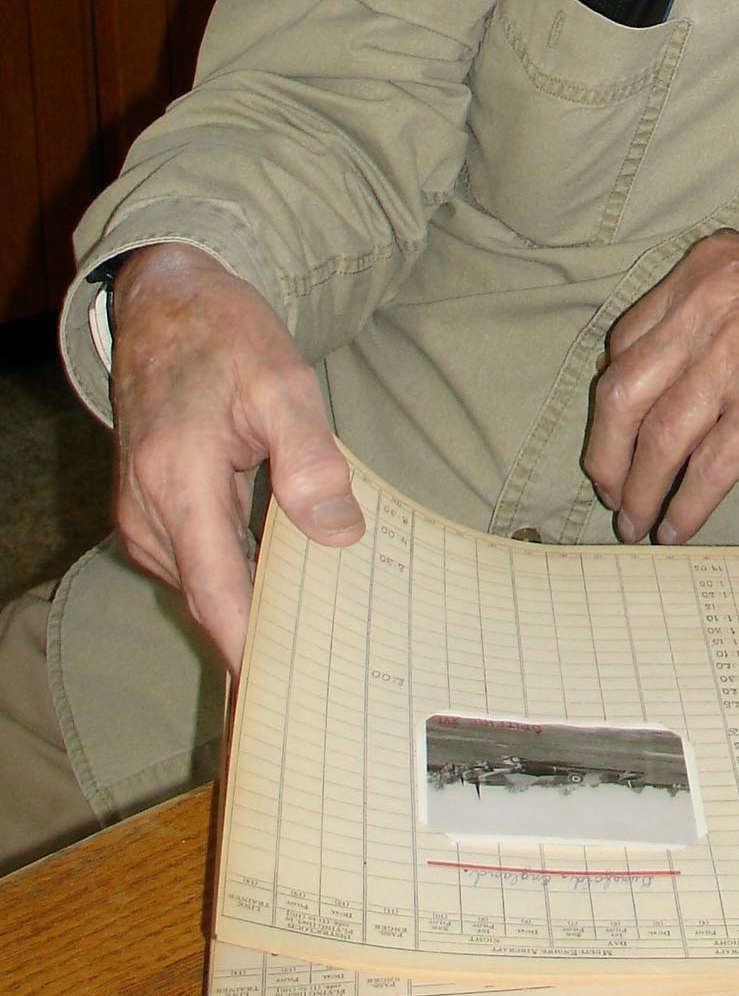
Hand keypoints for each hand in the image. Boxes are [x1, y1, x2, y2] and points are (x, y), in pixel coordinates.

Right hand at [108, 243, 364, 672]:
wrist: (167, 303)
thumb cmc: (226, 338)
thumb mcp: (283, 383)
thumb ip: (310, 459)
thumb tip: (339, 532)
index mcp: (177, 482)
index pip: (215, 590)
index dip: (248, 646)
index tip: (284, 692)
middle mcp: (148, 512)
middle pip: (211, 597)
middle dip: (263, 636)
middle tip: (333, 672)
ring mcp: (142, 517)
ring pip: (204, 584)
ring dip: (254, 605)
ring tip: (326, 633)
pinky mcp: (149, 515)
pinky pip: (197, 562)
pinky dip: (238, 576)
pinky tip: (289, 582)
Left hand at [583, 229, 738, 545]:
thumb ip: (717, 309)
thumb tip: (682, 373)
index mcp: (703, 272)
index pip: (626, 342)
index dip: (613, 398)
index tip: (614, 434)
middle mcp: (708, 306)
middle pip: (623, 391)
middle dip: (606, 452)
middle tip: (609, 490)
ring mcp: (736, 351)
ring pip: (660, 436)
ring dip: (642, 489)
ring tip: (637, 521)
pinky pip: (711, 464)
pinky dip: (688, 502)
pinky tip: (679, 525)